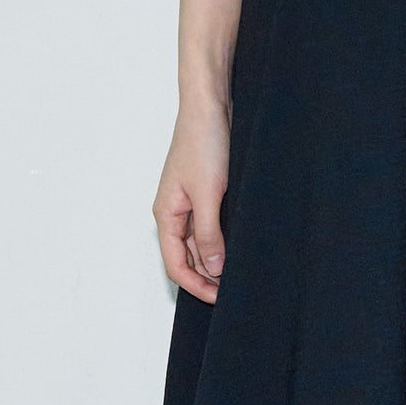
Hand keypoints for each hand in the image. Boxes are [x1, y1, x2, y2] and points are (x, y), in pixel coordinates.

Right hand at [154, 101, 229, 302]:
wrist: (211, 105)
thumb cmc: (203, 142)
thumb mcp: (209, 194)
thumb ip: (210, 234)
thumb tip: (212, 270)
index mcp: (166, 214)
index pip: (175, 264)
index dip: (195, 286)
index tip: (219, 299)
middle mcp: (175, 211)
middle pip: (187, 257)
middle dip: (206, 277)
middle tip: (233, 292)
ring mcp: (190, 202)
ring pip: (200, 243)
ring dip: (216, 261)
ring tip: (239, 274)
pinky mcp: (206, 192)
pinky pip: (211, 226)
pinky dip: (222, 240)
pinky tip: (239, 247)